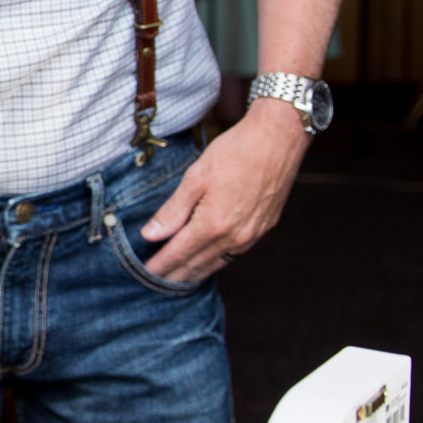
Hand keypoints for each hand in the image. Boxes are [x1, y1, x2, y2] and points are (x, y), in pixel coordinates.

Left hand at [135, 100, 310, 282]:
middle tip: (154, 282)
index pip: (178, 254)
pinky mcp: (263, 228)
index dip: (159, 266)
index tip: (144, 273)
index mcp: (213, 224)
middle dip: (174, 275)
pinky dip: (216, 262)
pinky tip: (207, 260)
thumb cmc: (235, 151)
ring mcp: (251, 235)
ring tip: (177, 278)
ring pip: (217, 264)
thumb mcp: (196, 178)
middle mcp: (234, 237)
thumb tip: (150, 235)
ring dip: (195, 273)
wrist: (278, 139)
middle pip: (197, 265)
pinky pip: (234, 254)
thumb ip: (172, 211)